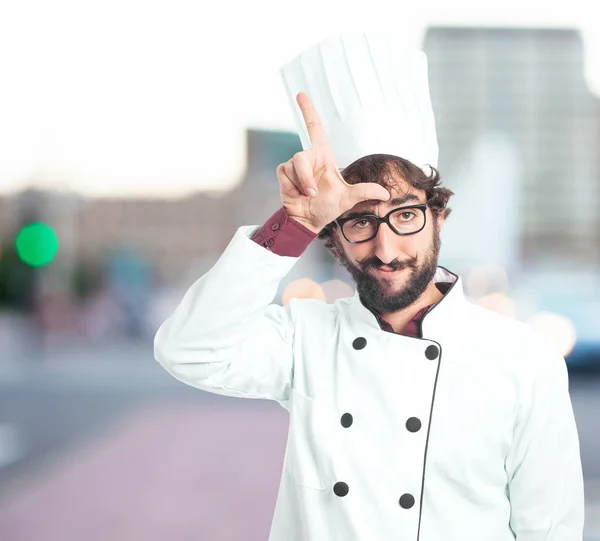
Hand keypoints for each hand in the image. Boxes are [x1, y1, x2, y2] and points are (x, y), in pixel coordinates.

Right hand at [277, 93, 389, 233]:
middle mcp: (309, 159)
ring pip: (293, 166)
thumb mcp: (348, 199)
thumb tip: (386, 194)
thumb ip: (365, 192)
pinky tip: (296, 195)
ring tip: (307, 196)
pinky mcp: (284, 175)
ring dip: (301, 184)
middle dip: (305, 176)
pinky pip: (284, 174)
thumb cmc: (327, 207)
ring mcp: (295, 167)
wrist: (309, 220)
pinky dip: (291, 187)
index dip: (308, 111)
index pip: (314, 128)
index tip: (301, 94)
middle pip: (300, 156)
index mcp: (324, 157)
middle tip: (313, 193)